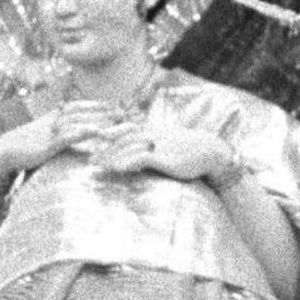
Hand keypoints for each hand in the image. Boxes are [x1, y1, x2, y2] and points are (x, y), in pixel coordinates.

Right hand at [0, 108, 113, 194]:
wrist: (4, 152)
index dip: (99, 105)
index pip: (81, 106)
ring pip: (80, 121)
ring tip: (119, 119)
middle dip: (105, 110)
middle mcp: (55, 119)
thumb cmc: (26, 147)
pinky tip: (97, 131)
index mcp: (55, 116)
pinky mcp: (49, 144)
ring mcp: (52, 131)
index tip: (118, 105)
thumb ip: (60, 132)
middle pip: (85, 111)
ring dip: (100, 118)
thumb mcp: (45, 135)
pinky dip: (84, 131)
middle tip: (127, 110)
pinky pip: (69, 135)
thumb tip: (73, 131)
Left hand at [101, 123, 238, 187]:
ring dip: (110, 158)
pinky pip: (142, 158)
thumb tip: (143, 153)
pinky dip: (127, 162)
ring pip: (128, 149)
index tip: (93, 143)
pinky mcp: (164, 158)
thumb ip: (154, 144)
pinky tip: (116, 169)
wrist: (210, 151)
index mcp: (152, 131)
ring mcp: (158, 146)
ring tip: (96, 167)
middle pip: (122, 140)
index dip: (109, 135)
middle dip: (104, 150)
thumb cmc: (190, 150)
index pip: (125, 131)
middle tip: (89, 160)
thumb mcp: (169, 143)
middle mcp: (152, 135)